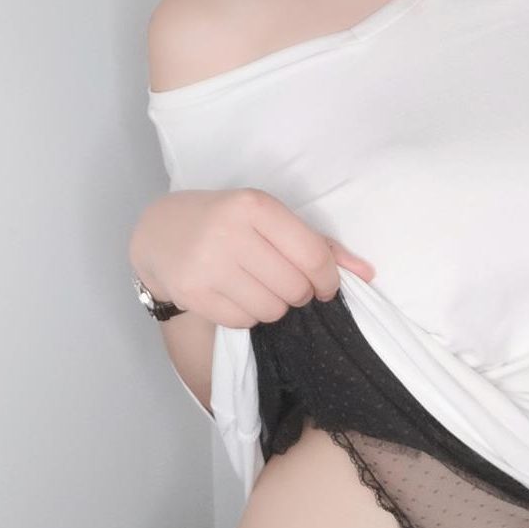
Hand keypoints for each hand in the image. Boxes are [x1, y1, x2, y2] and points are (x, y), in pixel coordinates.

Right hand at [129, 187, 375, 329]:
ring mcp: (208, 265)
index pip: (312, 255)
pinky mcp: (193, 294)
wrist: (160, 232)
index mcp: (254, 205)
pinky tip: (235, 295)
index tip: (325, 286)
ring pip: (272, 310)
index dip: (328, 279)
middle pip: (294, 288)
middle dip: (299, 294)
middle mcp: (230, 233)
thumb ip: (318, 244)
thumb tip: (368, 273)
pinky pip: (244, 322)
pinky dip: (248, 316)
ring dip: (274, 306)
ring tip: (256, 287)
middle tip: (283, 283)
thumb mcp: (268, 219)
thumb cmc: (225, 222)